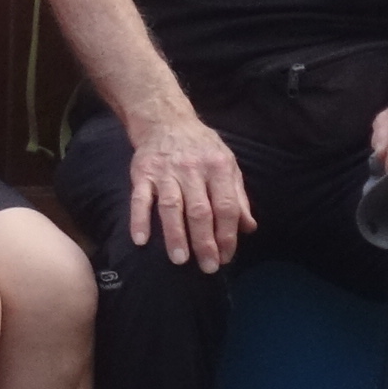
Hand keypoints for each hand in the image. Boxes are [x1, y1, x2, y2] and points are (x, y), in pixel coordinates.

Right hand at [123, 110, 251, 270]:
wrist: (165, 120)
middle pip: (200, 211)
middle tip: (208, 267)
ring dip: (175, 235)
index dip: (227, 235)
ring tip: (180, 260)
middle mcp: (192, 169)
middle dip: (205, 242)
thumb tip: (249, 228)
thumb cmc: (201, 148)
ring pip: (171, 207)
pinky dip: (139, 219)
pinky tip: (140, 240)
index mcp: (218, 168)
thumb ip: (238, 197)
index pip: (226, 207)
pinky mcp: (142, 173)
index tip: (226, 257)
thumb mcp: (227, 165)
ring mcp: (165, 172)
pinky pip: (140, 199)